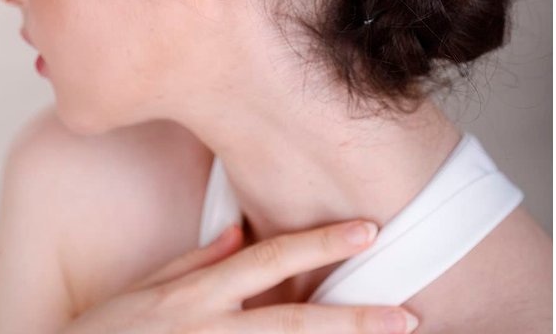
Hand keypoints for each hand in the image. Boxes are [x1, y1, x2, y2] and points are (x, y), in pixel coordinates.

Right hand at [59, 218, 418, 333]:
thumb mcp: (147, 289)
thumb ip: (195, 259)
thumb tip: (240, 234)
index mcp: (197, 294)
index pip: (270, 259)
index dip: (320, 244)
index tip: (368, 231)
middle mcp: (208, 330)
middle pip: (293, 322)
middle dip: (353, 319)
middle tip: (409, 315)